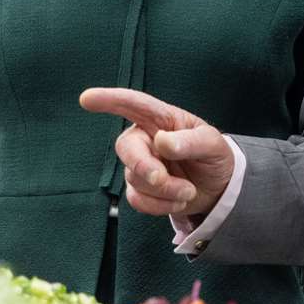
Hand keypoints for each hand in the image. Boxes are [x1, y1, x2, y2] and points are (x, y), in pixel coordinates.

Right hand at [79, 87, 234, 217]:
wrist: (217, 187)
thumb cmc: (212, 155)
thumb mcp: (213, 144)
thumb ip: (191, 141)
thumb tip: (162, 142)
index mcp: (161, 118)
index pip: (133, 104)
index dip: (109, 100)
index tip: (86, 98)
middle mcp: (145, 138)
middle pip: (126, 148)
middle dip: (143, 165)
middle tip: (161, 178)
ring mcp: (140, 164)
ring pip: (135, 178)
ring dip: (165, 190)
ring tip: (189, 190)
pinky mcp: (140, 188)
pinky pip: (138, 199)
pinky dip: (160, 205)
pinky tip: (179, 199)